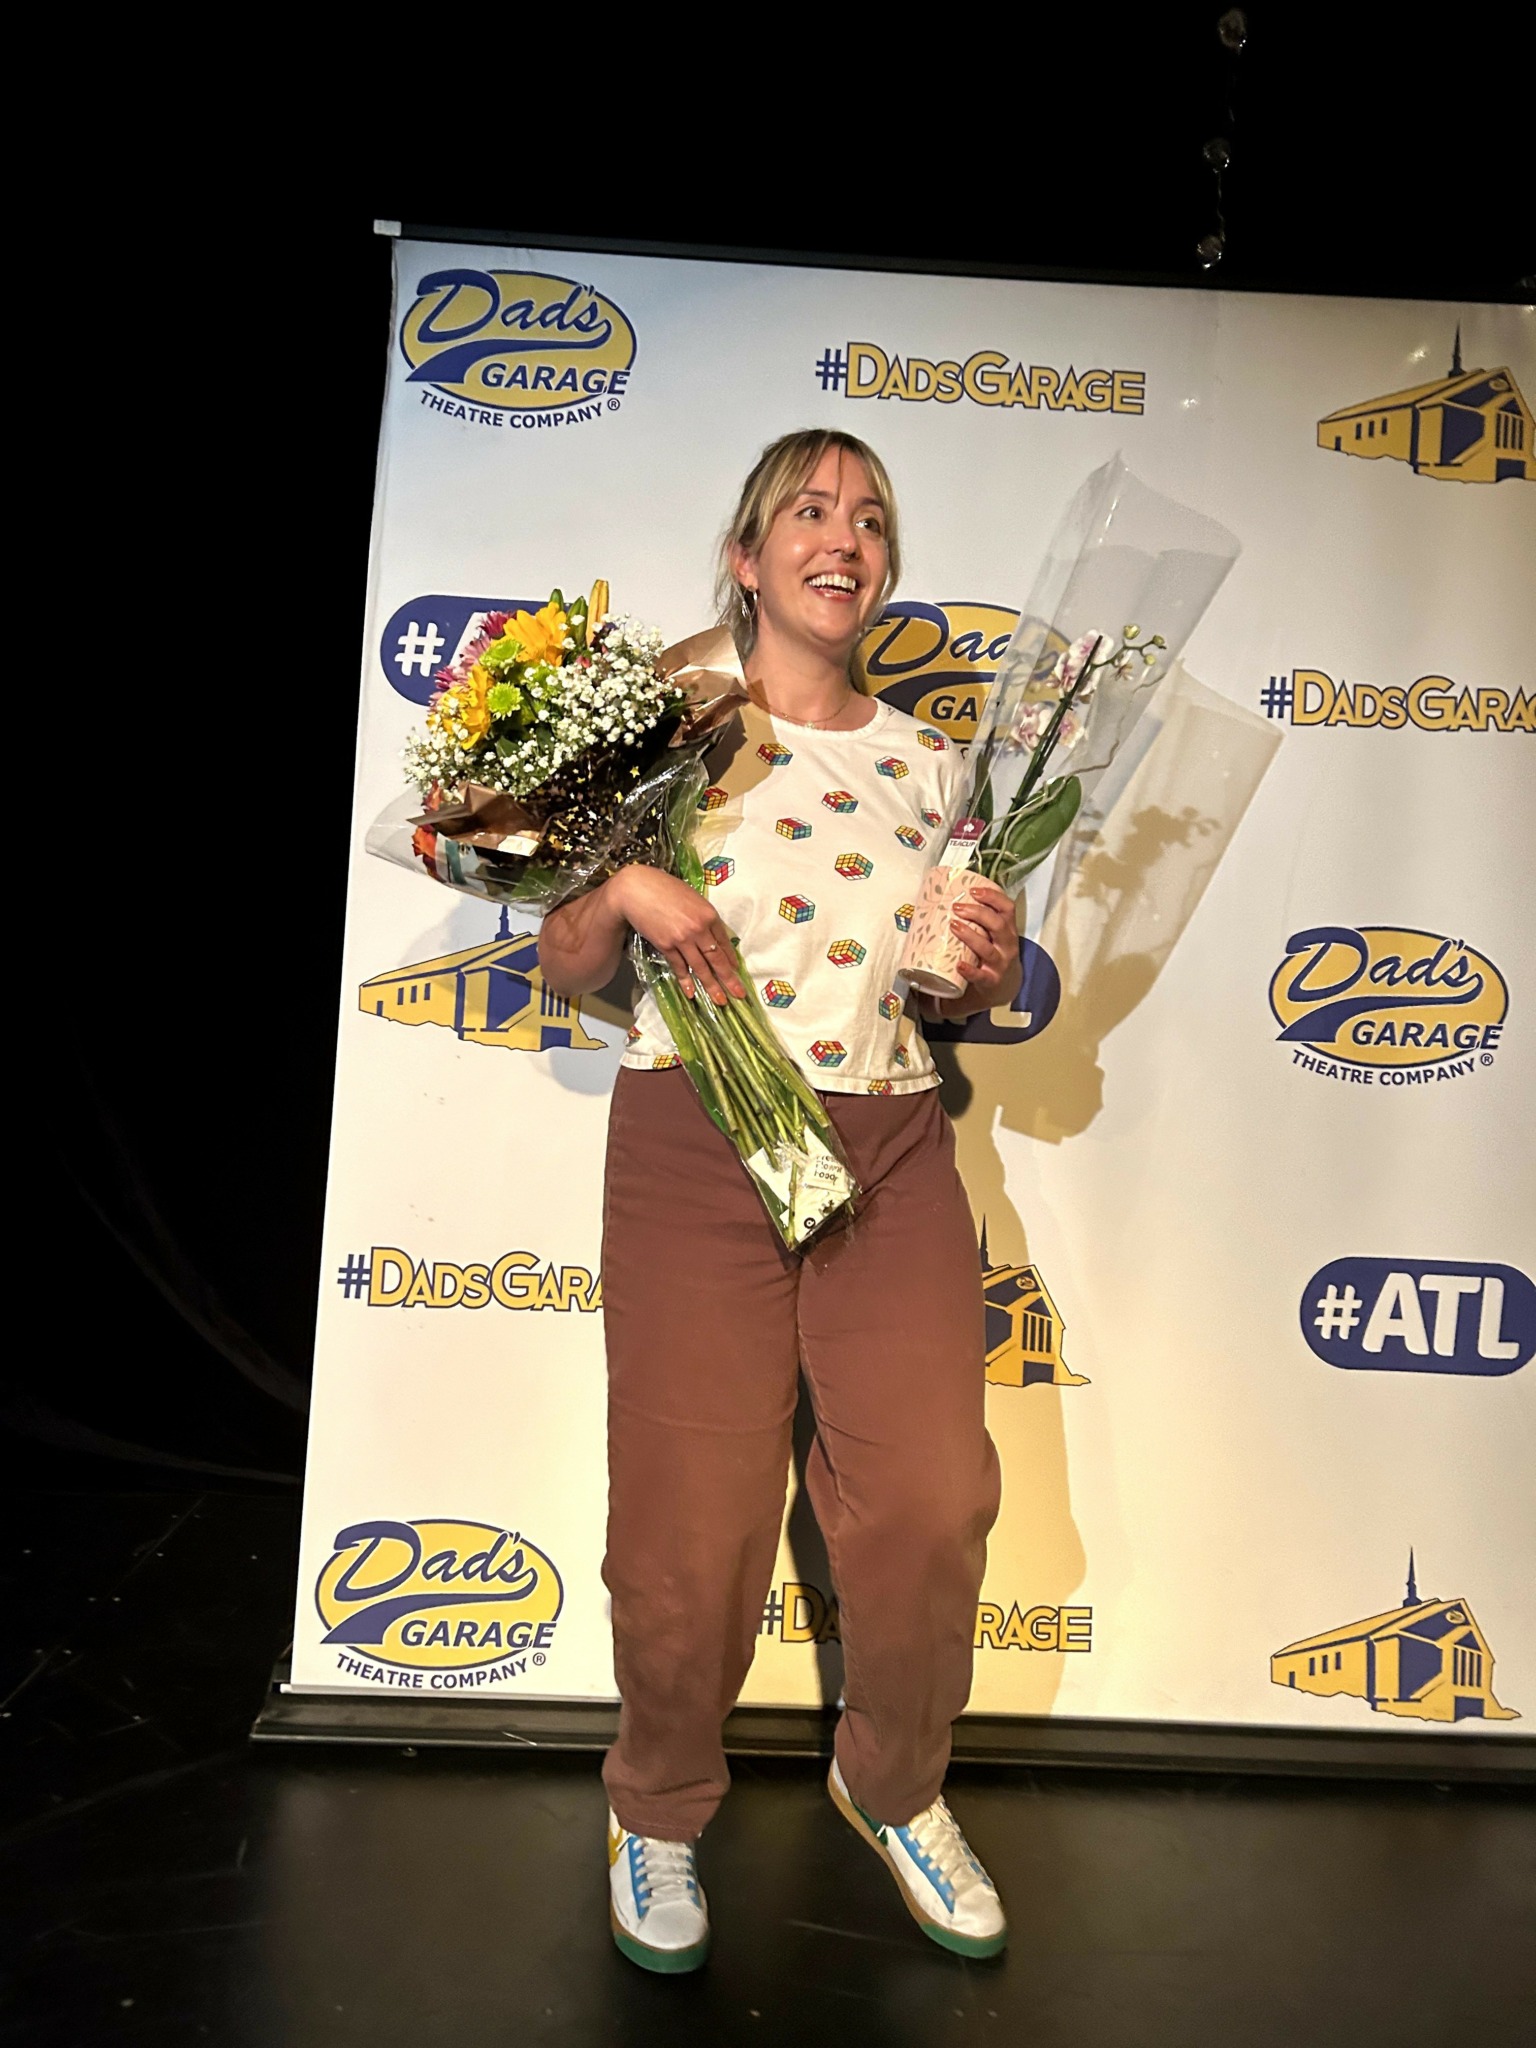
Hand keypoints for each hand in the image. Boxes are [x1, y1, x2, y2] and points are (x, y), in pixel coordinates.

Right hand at [610, 867, 745, 1004]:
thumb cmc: (664, 888)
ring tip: (720, 1001)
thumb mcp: (692, 899)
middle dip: (729, 979)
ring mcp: (683, 939)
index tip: (736, 972)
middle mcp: (699, 929)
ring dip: (711, 986)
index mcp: (709, 915)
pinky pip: (680, 967)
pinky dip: (686, 981)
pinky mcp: (667, 945)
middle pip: (717, 959)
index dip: (731, 959)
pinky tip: (692, 993)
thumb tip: (711, 936)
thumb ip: (703, 917)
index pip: (725, 942)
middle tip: (739, 995)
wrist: (636, 890)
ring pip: (701, 967)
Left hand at [941, 879, 1018, 1014]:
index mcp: (1009, 929)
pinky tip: (959, 964)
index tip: (973, 890)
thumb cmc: (993, 952)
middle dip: (977, 913)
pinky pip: (981, 976)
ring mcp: (1000, 963)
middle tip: (956, 907)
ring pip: (987, 949)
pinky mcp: (991, 980)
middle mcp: (1007, 944)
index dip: (992, 897)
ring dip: (970, 936)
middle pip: (998, 925)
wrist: (1004, 986)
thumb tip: (948, 898)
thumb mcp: (994, 935)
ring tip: (953, 926)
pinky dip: (970, 970)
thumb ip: (980, 920)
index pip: (1007, 908)